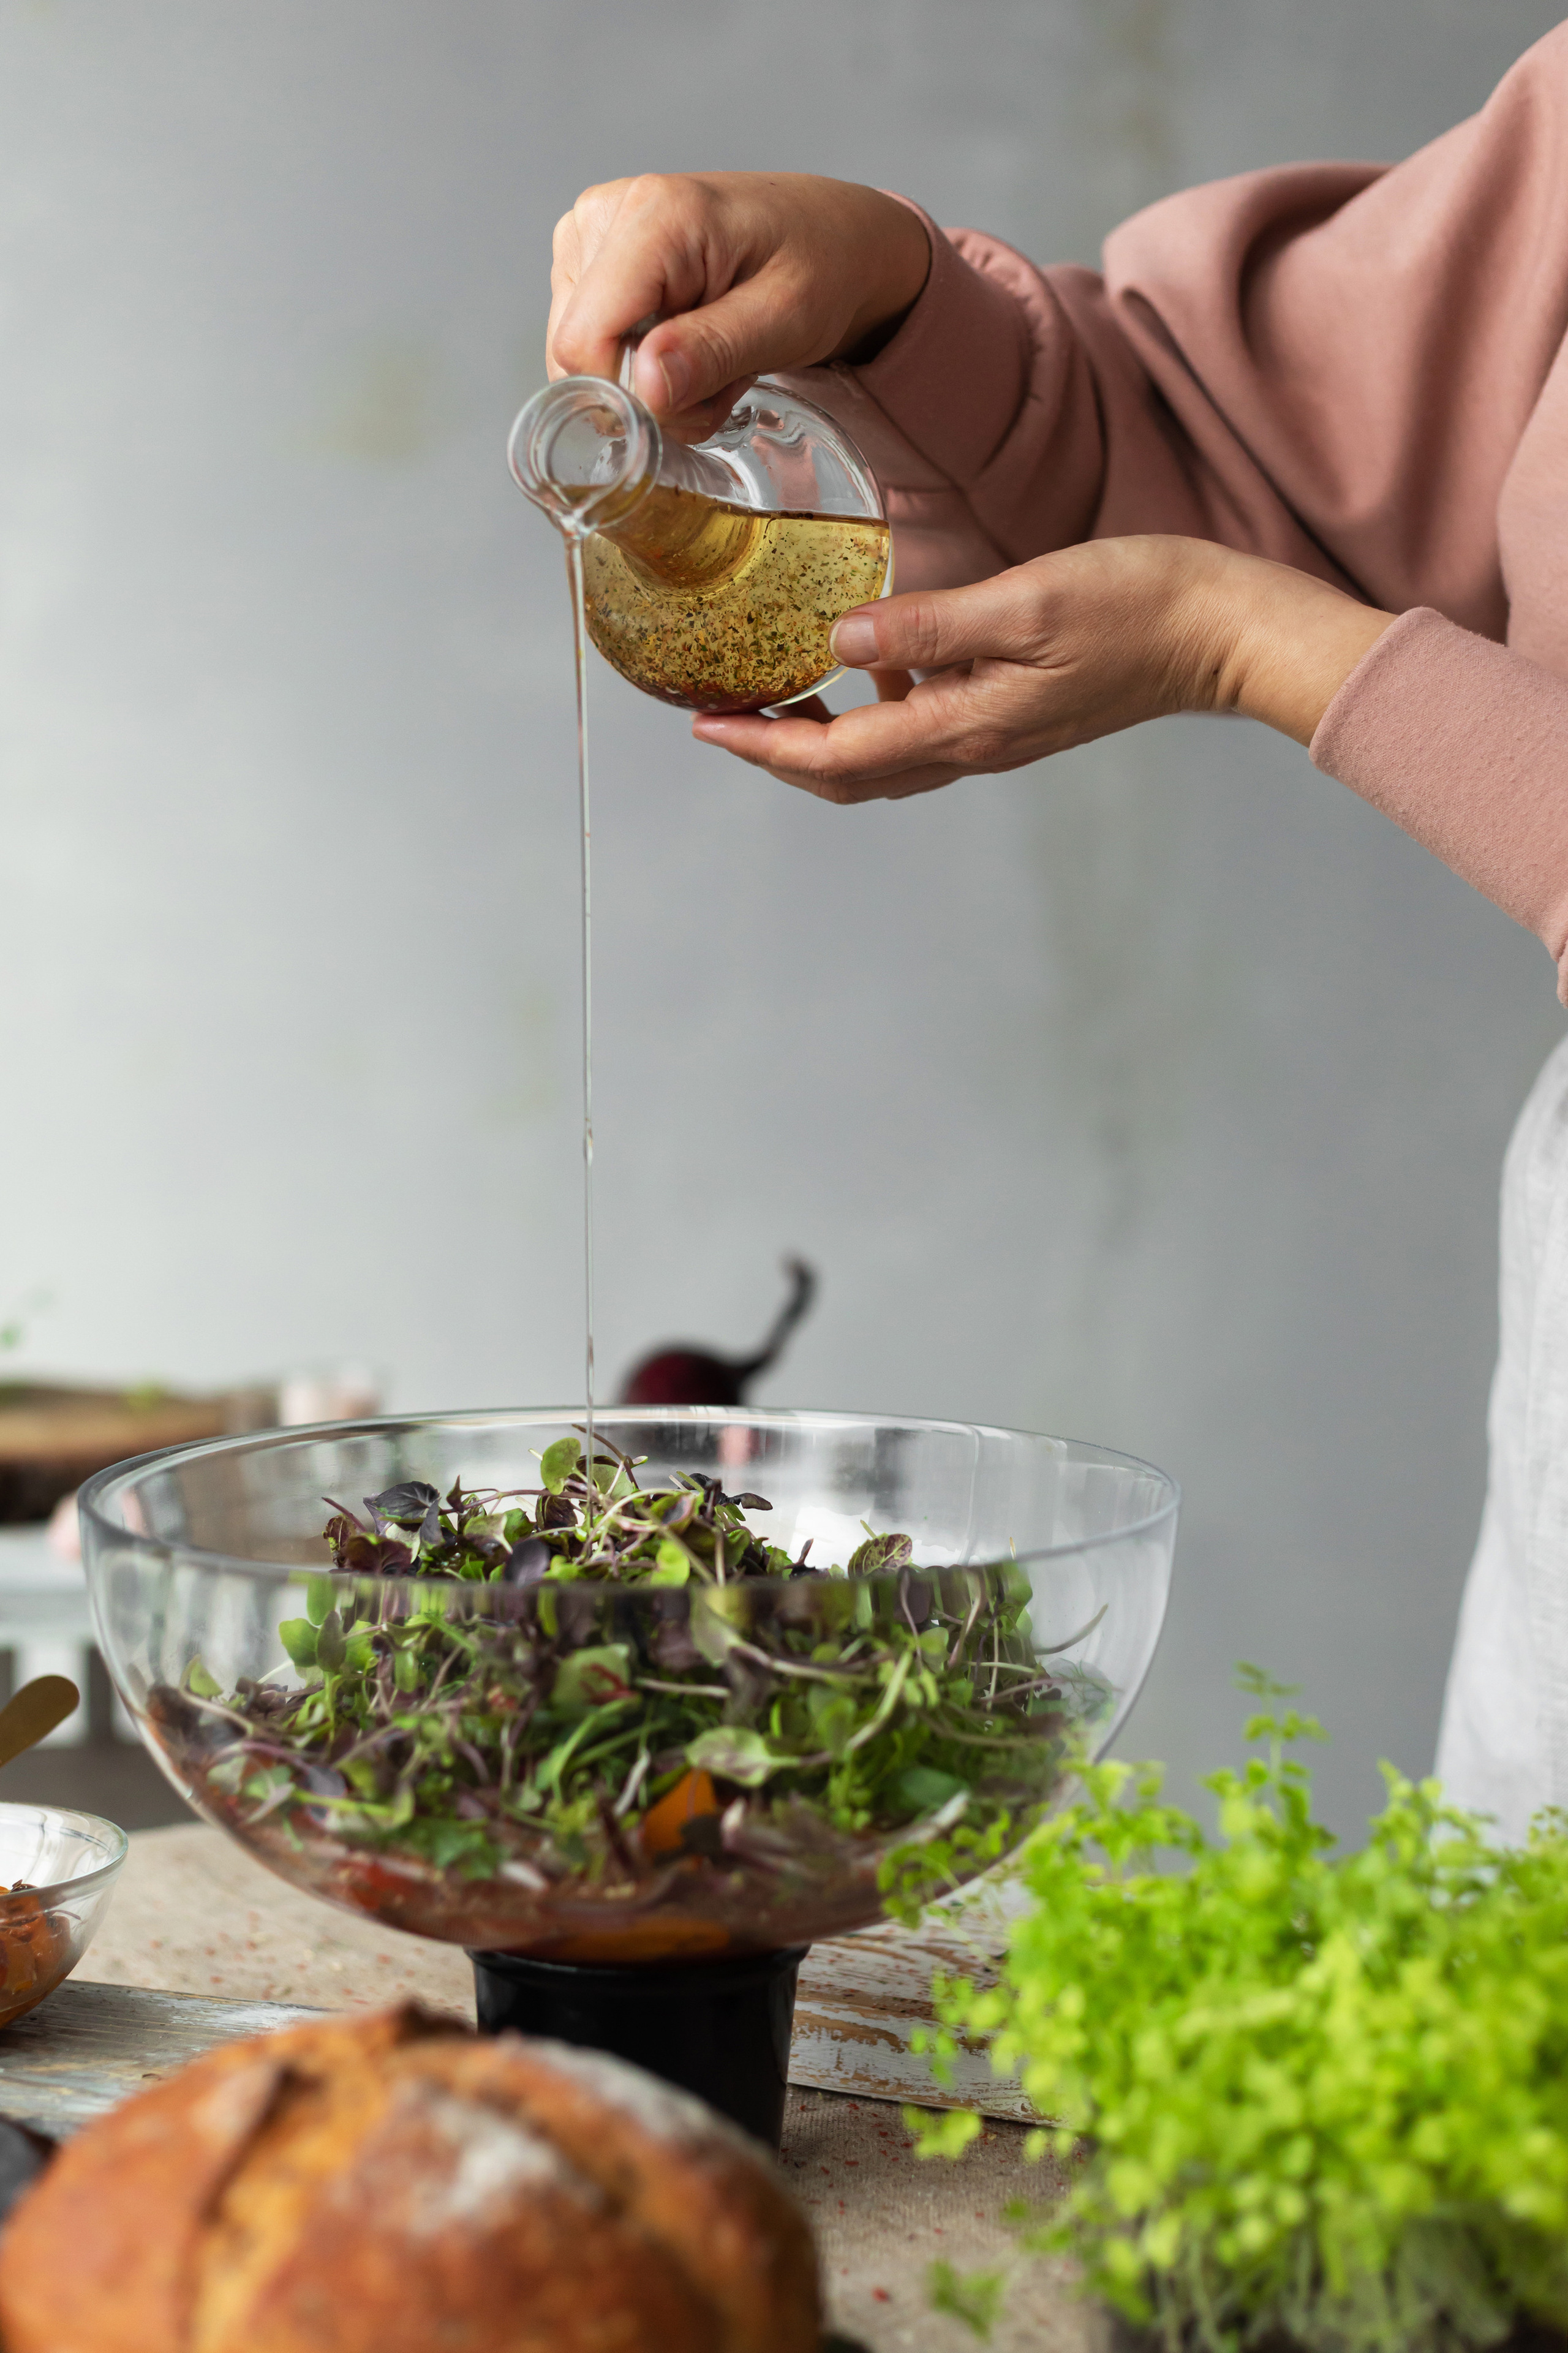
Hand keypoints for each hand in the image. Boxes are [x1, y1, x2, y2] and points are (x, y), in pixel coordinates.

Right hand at [547, 173, 931, 440]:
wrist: (830, 237)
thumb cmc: (820, 264)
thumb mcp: (786, 319)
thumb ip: (713, 352)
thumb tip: (644, 387)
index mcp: (653, 215)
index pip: (583, 339)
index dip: (631, 395)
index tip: (697, 400)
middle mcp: (604, 216)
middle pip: (575, 353)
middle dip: (646, 394)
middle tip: (719, 377)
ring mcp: (589, 238)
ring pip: (581, 358)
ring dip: (651, 385)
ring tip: (713, 355)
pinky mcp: (590, 263)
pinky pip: (592, 347)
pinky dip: (643, 369)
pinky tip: (689, 344)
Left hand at [690, 537, 1396, 800]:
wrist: (1222, 633)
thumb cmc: (1138, 606)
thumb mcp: (1026, 599)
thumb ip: (929, 623)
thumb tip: (840, 636)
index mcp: (967, 724)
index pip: (837, 755)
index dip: (762, 747)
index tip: (703, 725)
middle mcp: (973, 746)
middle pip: (850, 776)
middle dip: (777, 754)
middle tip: (719, 718)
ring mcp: (996, 738)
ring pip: (884, 761)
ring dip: (822, 742)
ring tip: (774, 697)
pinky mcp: (1017, 719)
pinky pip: (925, 734)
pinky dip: (878, 715)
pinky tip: (870, 662)